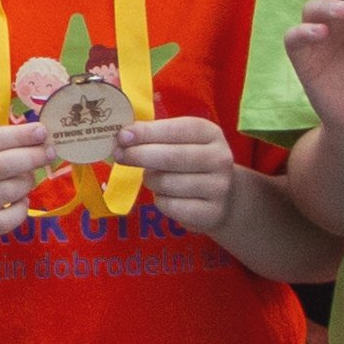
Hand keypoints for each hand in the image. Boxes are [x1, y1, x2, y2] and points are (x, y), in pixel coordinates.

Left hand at [120, 116, 237, 229]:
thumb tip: (123, 136)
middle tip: (119, 155)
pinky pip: (169, 205)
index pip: (177, 130)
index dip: (147, 132)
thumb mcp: (181, 141)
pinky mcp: (211, 213)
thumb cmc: (191, 162)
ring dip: (151, 180)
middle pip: (171, 157)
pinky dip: (159, 200)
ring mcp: (218, 187)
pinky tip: (166, 195)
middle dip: (139, 155)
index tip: (122, 136)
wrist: (224, 197)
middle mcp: (219, 159)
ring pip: (166, 183)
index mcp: (210, 134)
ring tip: (153, 178)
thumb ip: (155, 135)